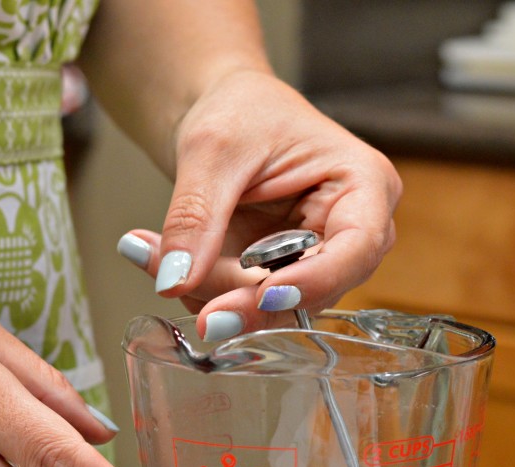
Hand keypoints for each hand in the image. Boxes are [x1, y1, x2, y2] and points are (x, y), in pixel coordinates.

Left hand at [117, 70, 401, 340]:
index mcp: (363, 185)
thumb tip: (174, 281)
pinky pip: (242, 304)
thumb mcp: (212, 151)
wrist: (221, 116)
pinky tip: (162, 257)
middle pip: (311, 291)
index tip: (263, 294)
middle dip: (239, 294)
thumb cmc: (238, 111)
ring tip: (151, 251)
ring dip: (208, 291)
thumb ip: (195, 216)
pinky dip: (199, 289)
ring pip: (271, 308)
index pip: (357, 247)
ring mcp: (315, 261)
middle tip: (173, 282)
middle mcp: (350, 233)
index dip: (314, 279)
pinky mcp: (280, 278)